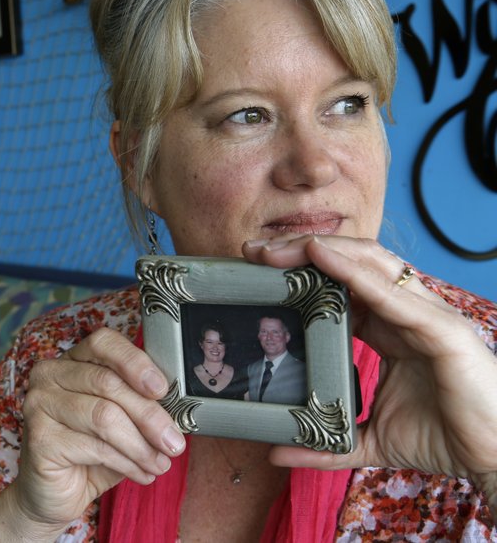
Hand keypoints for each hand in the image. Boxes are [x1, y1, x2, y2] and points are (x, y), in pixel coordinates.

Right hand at [9, 328, 185, 535]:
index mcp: (71, 361)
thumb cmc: (90, 453)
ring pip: (104, 416)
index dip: (134, 362)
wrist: (55, 495)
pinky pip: (94, 446)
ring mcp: (39, 404)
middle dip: (149, 415)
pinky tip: (141, 474)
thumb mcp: (121, 422)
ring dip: (141, 445)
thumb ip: (140, 406)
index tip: (162, 388)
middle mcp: (49, 375)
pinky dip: (126, 463)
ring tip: (160, 463)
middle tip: (174, 441)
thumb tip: (177, 407)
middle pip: (108, 383)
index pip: (103, 343)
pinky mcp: (39, 438)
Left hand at [242, 235, 496, 501]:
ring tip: (279, 248)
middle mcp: (406, 312)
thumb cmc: (445, 437)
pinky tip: (321, 257)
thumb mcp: (368, 440)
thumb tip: (276, 451)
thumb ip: (325, 443)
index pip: (339, 288)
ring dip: (321, 251)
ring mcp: (426, 316)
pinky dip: (354, 272)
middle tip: (255, 252)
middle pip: (349, 266)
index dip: (300, 274)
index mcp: (390, 329)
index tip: (257, 272)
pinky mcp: (443, 330)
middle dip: (301, 253)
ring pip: (370, 266)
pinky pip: (393, 294)